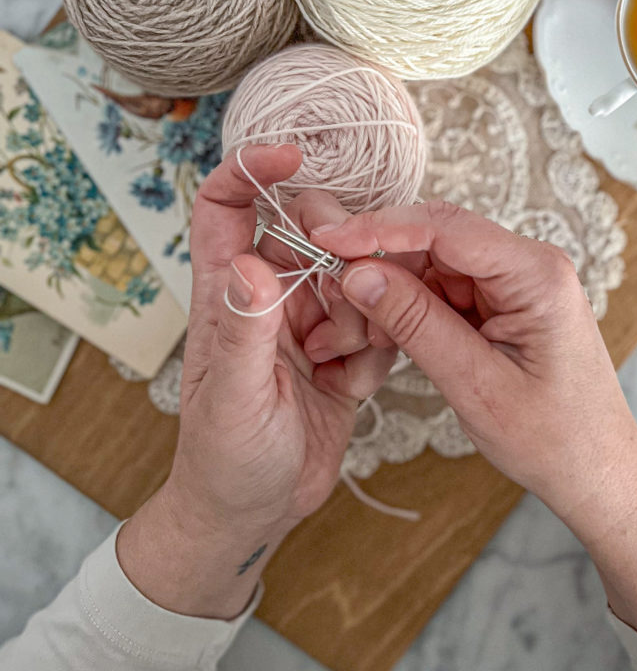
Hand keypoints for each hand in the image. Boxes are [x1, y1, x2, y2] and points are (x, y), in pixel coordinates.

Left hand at [118, 146, 394, 617]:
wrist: (257, 514)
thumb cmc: (225, 460)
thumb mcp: (237, 397)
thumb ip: (245, 329)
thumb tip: (250, 261)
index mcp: (228, 295)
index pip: (226, 208)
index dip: (249, 171)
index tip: (291, 156)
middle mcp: (268, 298)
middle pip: (309, 234)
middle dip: (339, 257)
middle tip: (349, 301)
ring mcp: (308, 323)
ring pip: (354, 278)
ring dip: (363, 315)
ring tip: (340, 365)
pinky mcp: (343, 352)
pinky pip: (377, 324)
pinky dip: (376, 350)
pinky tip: (352, 386)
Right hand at [313, 201, 636, 642]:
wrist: (598, 474)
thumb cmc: (555, 439)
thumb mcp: (477, 385)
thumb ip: (417, 324)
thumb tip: (358, 274)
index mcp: (537, 274)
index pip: (447, 228)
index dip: (381, 227)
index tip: (329, 238)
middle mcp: (528, 265)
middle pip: (435, 239)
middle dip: (378, 261)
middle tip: (327, 287)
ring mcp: (513, 283)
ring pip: (431, 265)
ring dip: (387, 290)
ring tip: (349, 330)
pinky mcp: (500, 303)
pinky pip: (440, 291)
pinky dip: (406, 310)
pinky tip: (378, 334)